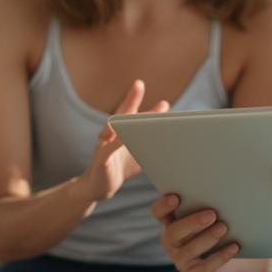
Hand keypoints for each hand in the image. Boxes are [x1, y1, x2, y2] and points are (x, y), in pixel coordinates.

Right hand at [81, 80, 169, 200]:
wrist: (98, 188)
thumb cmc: (119, 167)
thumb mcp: (138, 152)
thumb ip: (151, 142)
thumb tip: (173, 135)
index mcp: (119, 132)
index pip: (126, 112)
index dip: (132, 98)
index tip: (138, 84)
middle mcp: (109, 135)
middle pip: (120, 116)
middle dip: (130, 101)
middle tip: (139, 87)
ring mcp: (103, 146)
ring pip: (114, 131)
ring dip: (126, 122)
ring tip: (140, 114)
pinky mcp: (101, 160)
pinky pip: (108, 150)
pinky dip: (117, 144)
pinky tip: (123, 138)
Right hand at [152, 193, 240, 271]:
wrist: (231, 254)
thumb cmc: (217, 224)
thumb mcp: (209, 214)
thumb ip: (206, 204)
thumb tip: (219, 191)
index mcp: (170, 222)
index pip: (158, 213)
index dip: (164, 206)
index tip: (175, 198)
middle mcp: (171, 241)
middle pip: (174, 232)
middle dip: (192, 223)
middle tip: (211, 214)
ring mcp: (181, 259)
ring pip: (190, 250)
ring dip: (207, 238)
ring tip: (223, 228)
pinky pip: (206, 266)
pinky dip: (220, 256)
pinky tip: (234, 246)